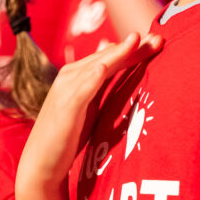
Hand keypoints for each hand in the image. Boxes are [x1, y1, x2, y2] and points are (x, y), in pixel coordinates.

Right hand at [18, 32, 162, 188]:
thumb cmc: (67, 136)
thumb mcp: (88, 108)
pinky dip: (95, 74)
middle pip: (108, 57)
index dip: (134, 49)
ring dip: (120, 53)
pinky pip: (83, 87)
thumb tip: (113, 68)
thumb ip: (100, 88)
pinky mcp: (66, 105)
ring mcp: (67, 89)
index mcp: (78, 76)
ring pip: (99, 65)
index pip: (110, 58)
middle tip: (159, 38)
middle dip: (134, 47)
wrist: (41, 162)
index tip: (158, 41)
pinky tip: (105, 66)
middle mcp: (71, 76)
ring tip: (139, 41)